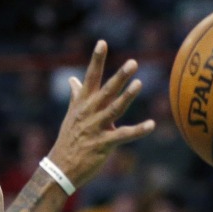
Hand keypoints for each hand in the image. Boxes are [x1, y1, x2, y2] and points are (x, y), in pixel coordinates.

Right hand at [45, 41, 154, 189]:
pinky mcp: (103, 144)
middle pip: (106, 91)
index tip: (102, 43)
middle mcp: (89, 113)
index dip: (96, 60)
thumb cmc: (69, 140)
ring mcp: (96, 128)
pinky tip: (151, 125)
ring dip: (127, 97)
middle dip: (119, 77)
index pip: (90, 78)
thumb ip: (76, 96)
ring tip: (139, 84)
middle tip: (132, 63)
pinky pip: (123, 135)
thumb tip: (73, 79)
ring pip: (114, 110)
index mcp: (82, 104)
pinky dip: (138, 130)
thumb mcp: (71, 115)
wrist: (60, 168)